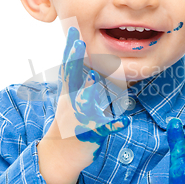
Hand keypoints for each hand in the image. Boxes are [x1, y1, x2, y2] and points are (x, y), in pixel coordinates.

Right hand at [55, 26, 129, 159]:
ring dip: (89, 89)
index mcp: (69, 91)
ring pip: (86, 101)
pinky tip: (124, 121)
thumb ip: (82, 81)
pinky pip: (104, 127)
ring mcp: (80, 116)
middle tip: (78, 42)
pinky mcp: (91, 132)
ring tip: (93, 75)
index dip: (71, 48)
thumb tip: (93, 65)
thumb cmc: (69, 121)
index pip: (68, 66)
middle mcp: (72, 101)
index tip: (73, 30)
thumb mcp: (72, 98)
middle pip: (72, 77)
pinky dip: (114, 124)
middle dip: (74, 60)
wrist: (61, 153)